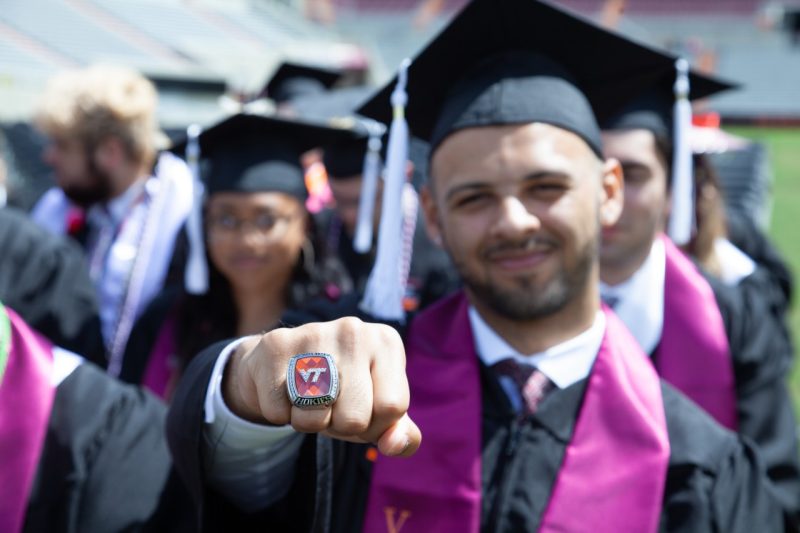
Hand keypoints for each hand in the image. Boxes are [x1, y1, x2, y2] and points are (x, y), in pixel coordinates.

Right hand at [223, 317, 420, 456]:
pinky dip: (280, 414)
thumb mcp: (378, 410)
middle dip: (341, 426)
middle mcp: (354, 331)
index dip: (375, 424)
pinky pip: (278, 413)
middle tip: (332, 404)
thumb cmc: (342, 391)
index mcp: (386, 342)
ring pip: (314, 419)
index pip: (393, 409)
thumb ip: (401, 434)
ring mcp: (313, 333)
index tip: (364, 408)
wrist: (282, 362)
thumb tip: (394, 444)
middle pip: (354, 419)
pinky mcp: (276, 345)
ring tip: (309, 398)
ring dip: (309, 422)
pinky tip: (284, 390)